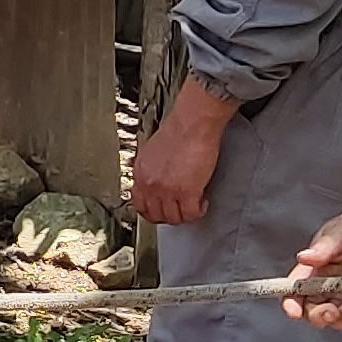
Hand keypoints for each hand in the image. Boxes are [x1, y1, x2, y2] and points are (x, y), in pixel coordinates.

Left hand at [130, 84, 233, 225]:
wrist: (192, 123)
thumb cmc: (178, 129)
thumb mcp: (152, 150)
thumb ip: (151, 168)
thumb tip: (156, 178)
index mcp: (140, 173)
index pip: (139, 204)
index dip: (152, 211)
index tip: (160, 210)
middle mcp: (150, 184)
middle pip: (155, 215)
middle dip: (168, 217)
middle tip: (178, 212)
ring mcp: (167, 190)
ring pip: (174, 218)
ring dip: (184, 215)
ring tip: (192, 207)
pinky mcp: (188, 192)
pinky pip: (191, 214)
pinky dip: (198, 212)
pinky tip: (202, 203)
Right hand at [283, 202, 341, 330]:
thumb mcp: (341, 231)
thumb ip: (324, 247)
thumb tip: (304, 257)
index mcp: (314, 269)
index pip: (295, 291)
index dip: (292, 304)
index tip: (295, 311)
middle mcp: (327, 286)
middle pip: (314, 311)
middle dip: (320, 316)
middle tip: (331, 312)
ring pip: (337, 319)